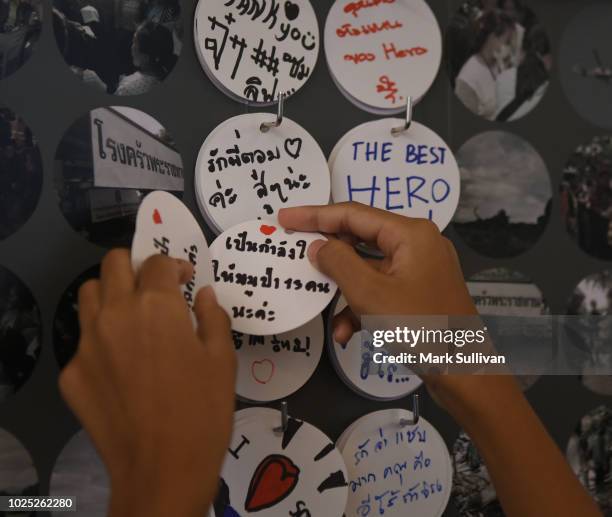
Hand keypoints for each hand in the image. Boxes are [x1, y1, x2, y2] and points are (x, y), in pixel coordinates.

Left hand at [59, 250, 236, 516]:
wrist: (163, 468)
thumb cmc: (204, 410)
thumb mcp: (223, 359)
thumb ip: (213, 317)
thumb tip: (204, 294)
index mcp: (156, 305)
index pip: (157, 263)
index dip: (174, 265)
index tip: (185, 279)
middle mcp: (115, 314)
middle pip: (113, 264)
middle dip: (136, 266)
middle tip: (153, 287)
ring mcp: (87, 344)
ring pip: (89, 294)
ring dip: (111, 292)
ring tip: (130, 314)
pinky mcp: (72, 374)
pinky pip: (83, 341)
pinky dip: (101, 340)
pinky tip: (121, 366)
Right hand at [279, 202, 475, 334]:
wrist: (464, 373)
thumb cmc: (419, 327)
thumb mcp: (370, 294)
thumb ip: (338, 263)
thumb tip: (318, 246)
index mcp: (410, 234)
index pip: (353, 214)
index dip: (315, 215)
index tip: (285, 218)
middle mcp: (416, 244)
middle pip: (361, 238)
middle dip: (329, 253)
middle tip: (295, 251)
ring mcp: (419, 270)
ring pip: (369, 269)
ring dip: (344, 289)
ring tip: (318, 301)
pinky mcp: (418, 292)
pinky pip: (382, 289)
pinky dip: (362, 306)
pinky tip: (345, 332)